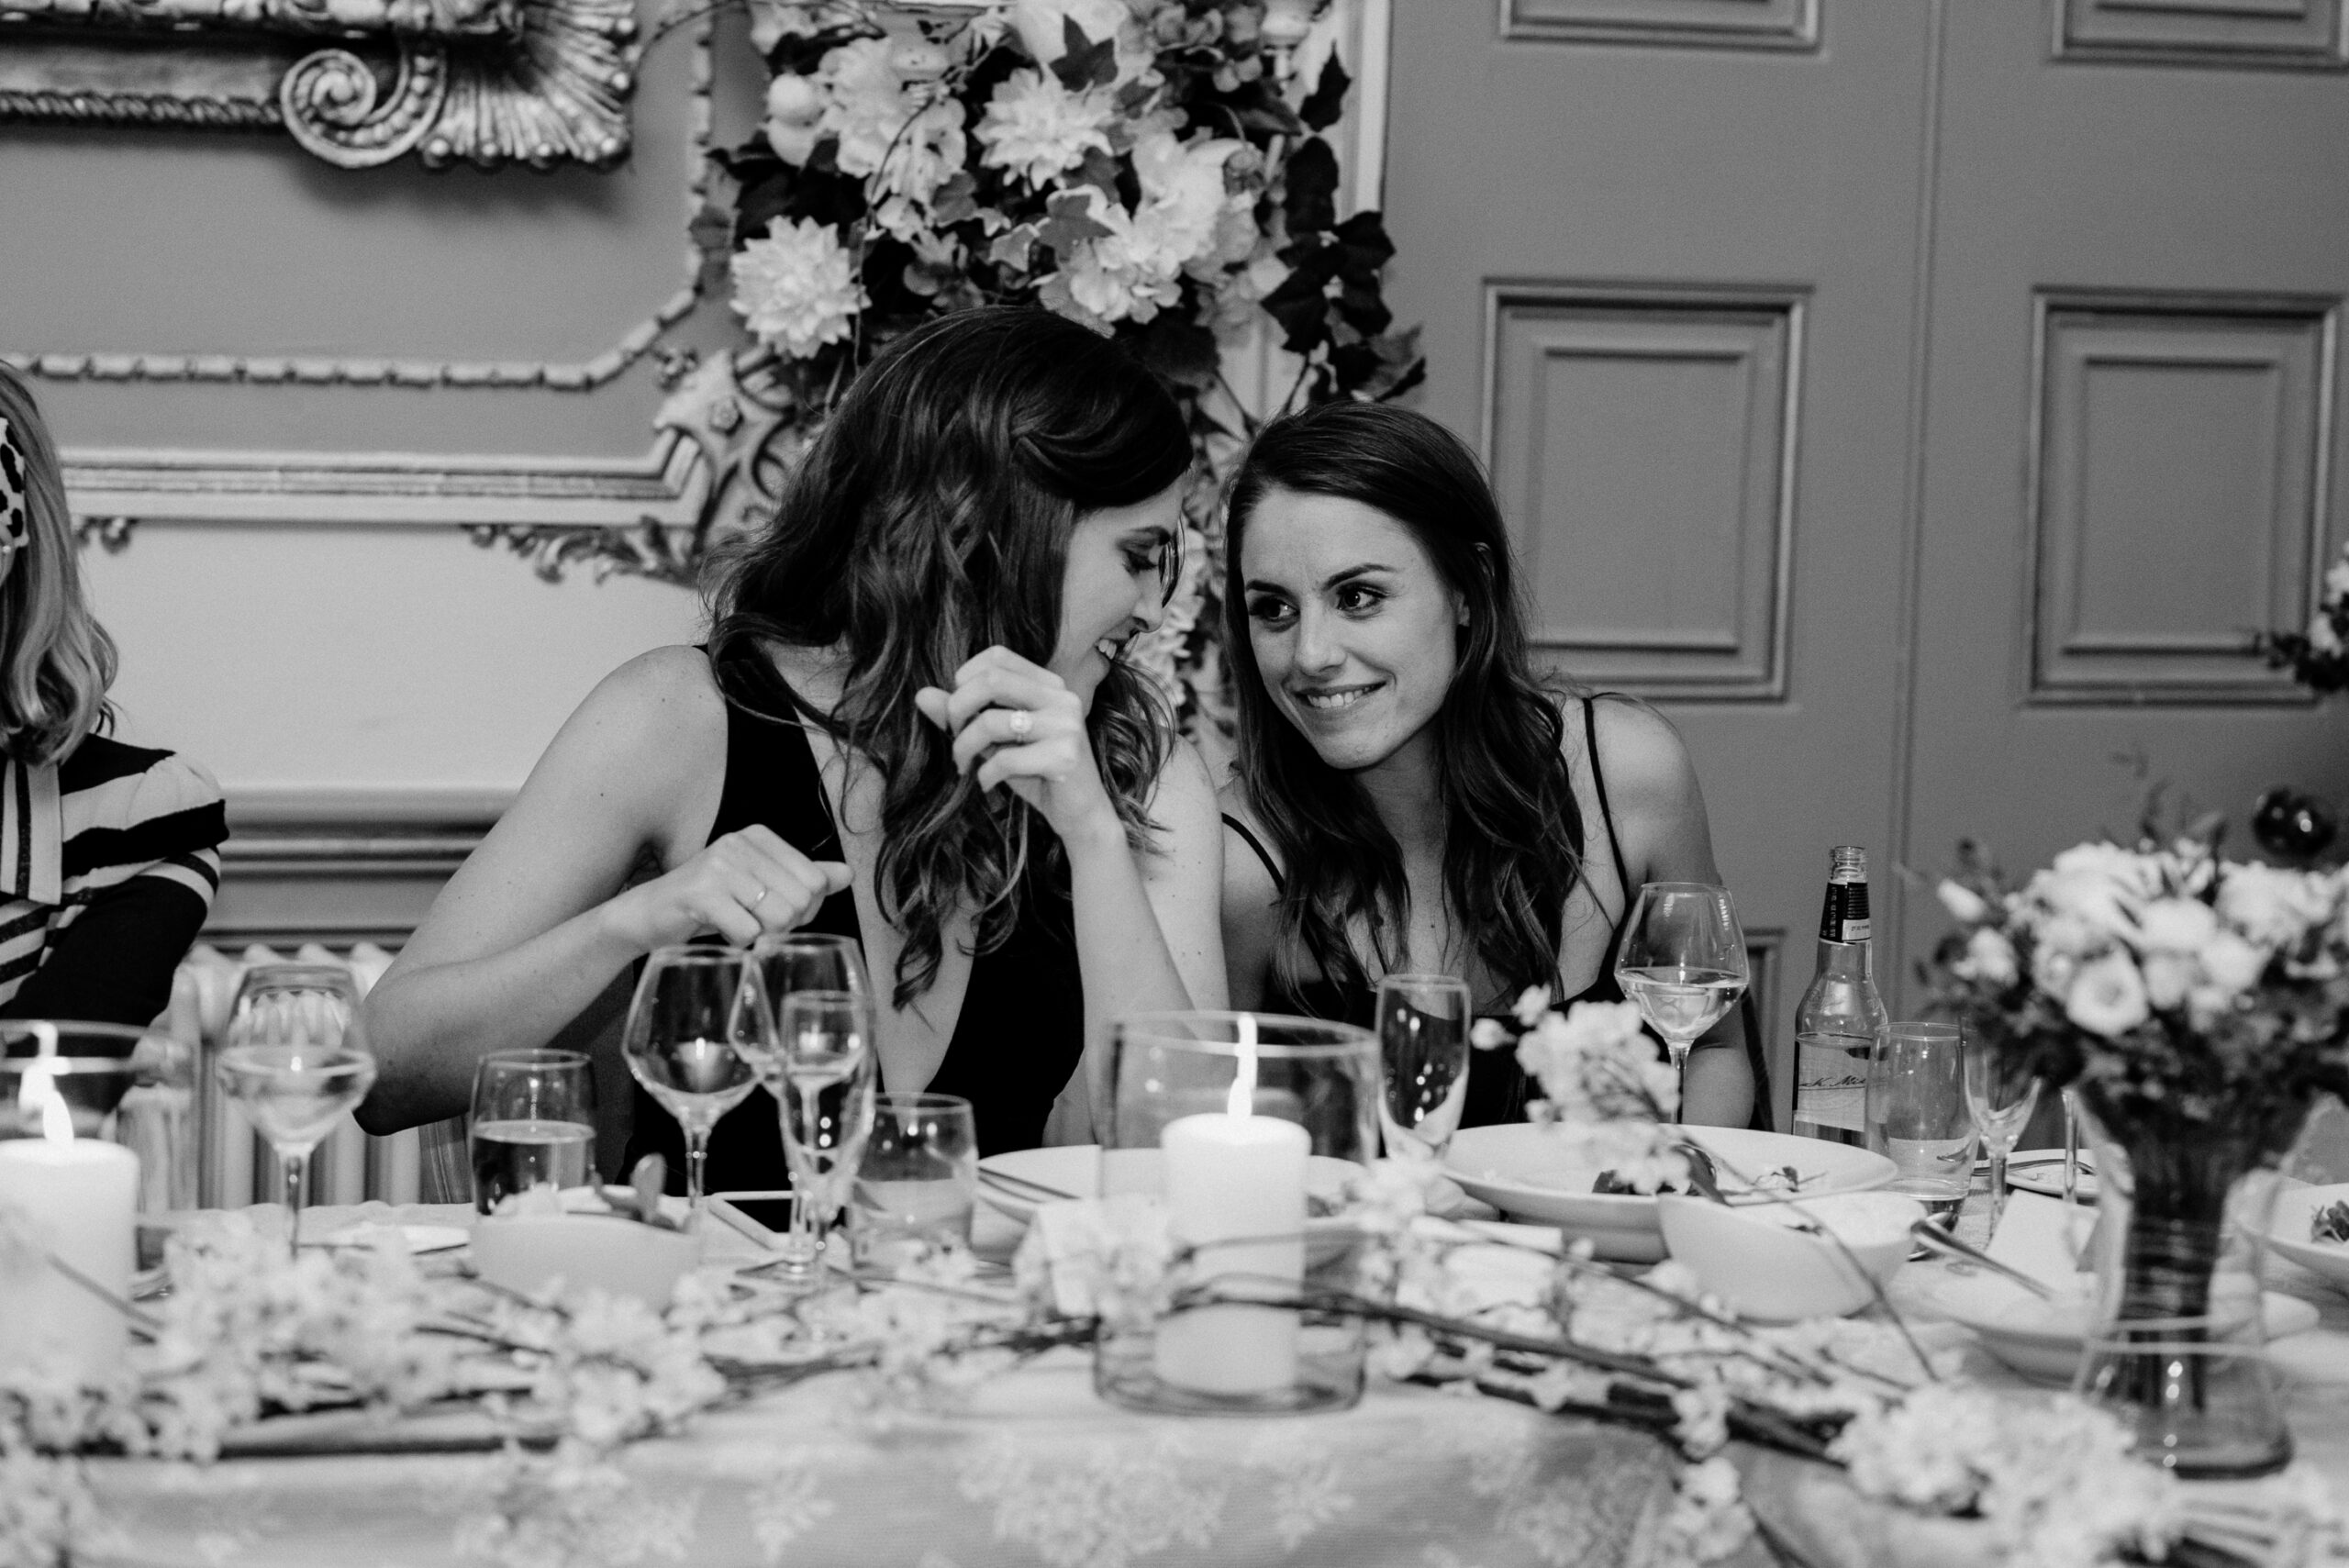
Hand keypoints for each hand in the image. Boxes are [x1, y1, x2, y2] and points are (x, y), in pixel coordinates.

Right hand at [601, 825, 849, 951]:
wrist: (650, 915)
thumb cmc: (710, 902)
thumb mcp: (760, 885)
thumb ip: (804, 878)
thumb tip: (847, 874)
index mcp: (760, 836)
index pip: (815, 882)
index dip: (803, 910)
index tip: (772, 911)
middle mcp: (740, 842)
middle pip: (800, 901)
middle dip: (783, 925)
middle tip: (752, 921)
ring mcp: (719, 865)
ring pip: (777, 917)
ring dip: (760, 934)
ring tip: (735, 923)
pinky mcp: (701, 892)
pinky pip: (747, 932)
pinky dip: (738, 942)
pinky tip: (719, 930)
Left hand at [914, 646, 1116, 843]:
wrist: (1079, 814)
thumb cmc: (1036, 773)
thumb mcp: (995, 741)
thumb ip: (963, 715)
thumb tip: (921, 695)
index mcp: (1049, 684)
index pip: (997, 657)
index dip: (964, 679)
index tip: (958, 711)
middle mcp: (1062, 697)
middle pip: (991, 680)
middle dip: (958, 709)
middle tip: (953, 736)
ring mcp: (1066, 725)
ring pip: (992, 721)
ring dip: (964, 747)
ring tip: (963, 765)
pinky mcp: (1065, 757)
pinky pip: (1005, 759)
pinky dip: (985, 774)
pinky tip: (986, 783)